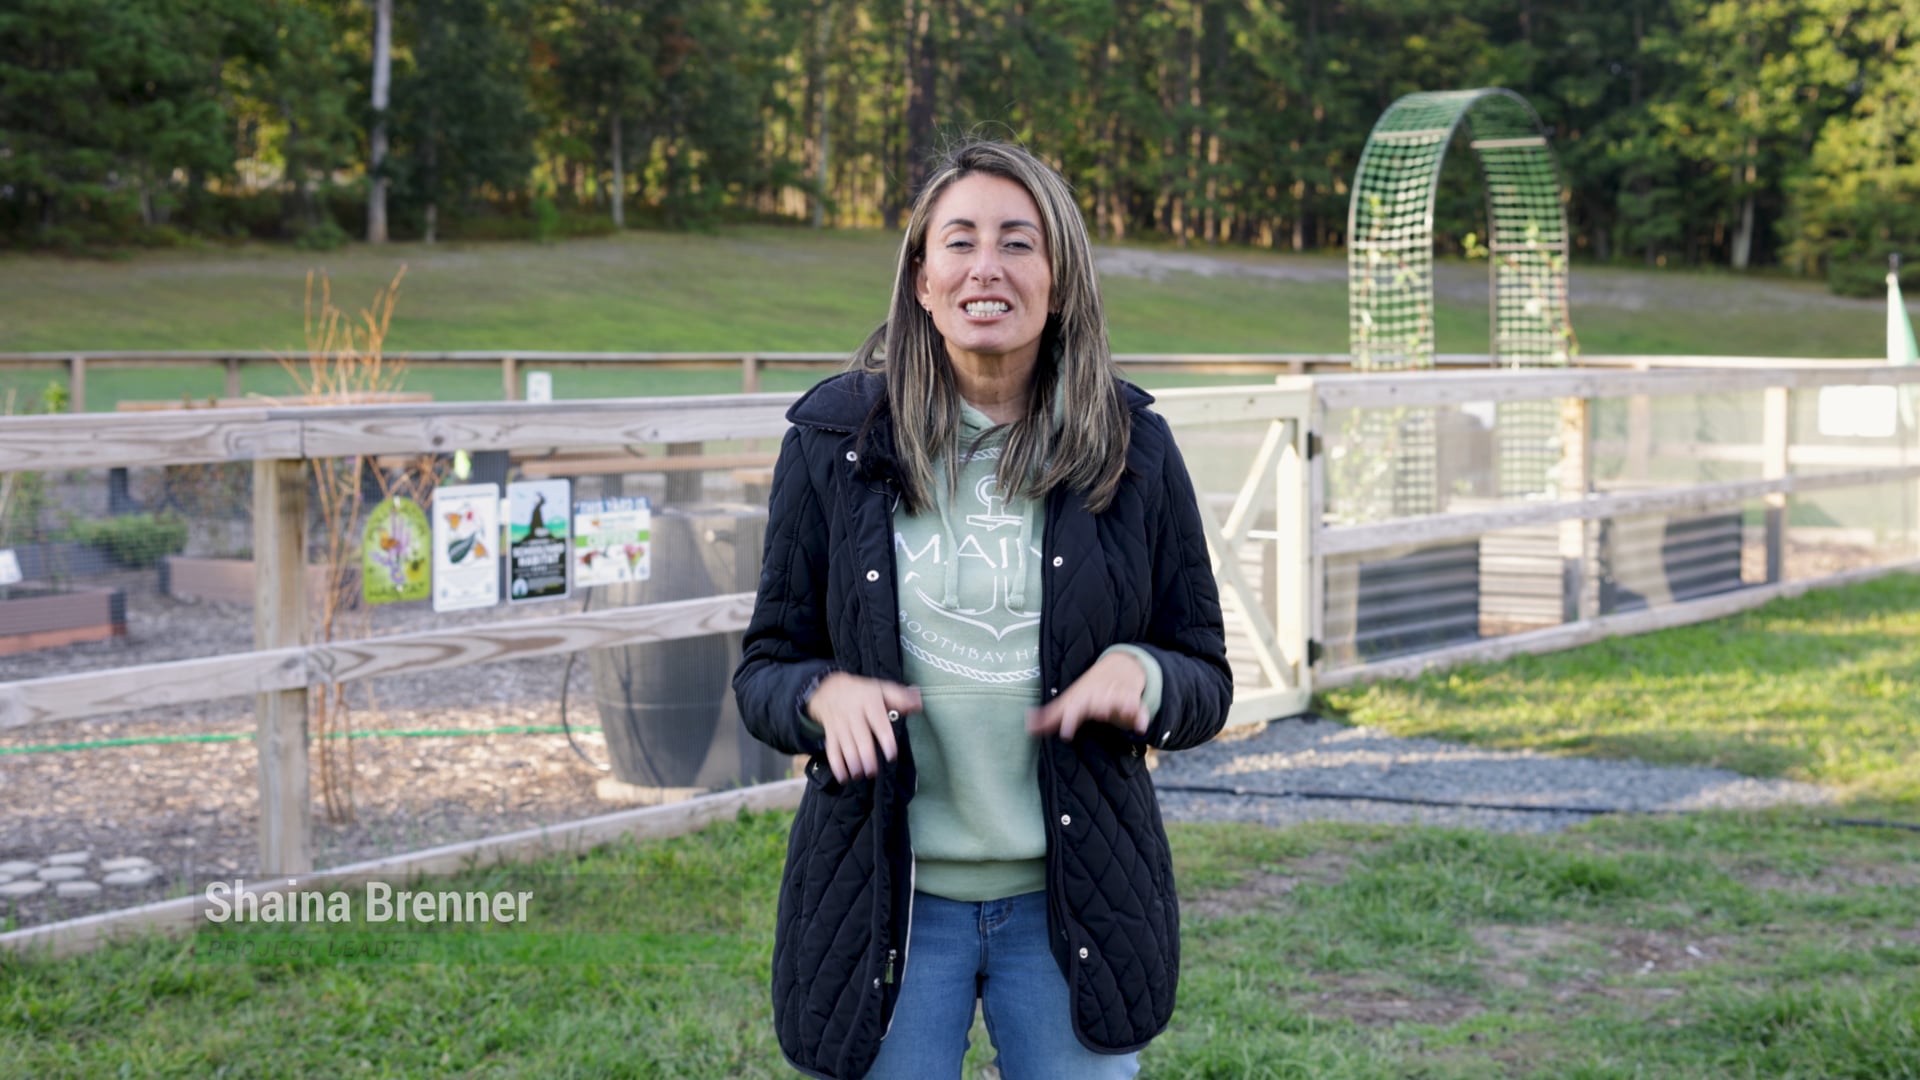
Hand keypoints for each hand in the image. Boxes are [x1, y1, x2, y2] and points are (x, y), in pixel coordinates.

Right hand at [808, 673, 920, 782]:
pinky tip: (844, 777)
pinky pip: (832, 750)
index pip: (879, 723)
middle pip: (860, 738)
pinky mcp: (831, 733)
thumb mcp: (882, 690)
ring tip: (860, 775)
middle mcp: (854, 714)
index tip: (891, 756)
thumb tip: (918, 704)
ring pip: (845, 746)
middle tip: (873, 772)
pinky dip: (837, 766)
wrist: (830, 688)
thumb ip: (901, 698)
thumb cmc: (864, 693)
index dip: (886, 740)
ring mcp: (840, 724)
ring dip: (852, 764)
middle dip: (866, 758)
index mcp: (870, 703)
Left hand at [1027, 651, 1147, 741]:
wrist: (1120, 665)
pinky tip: (1140, 727)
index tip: (1066, 734)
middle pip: (1098, 701)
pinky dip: (1141, 717)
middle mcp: (1100, 694)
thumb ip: (1050, 717)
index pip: (1074, 706)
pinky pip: (1139, 709)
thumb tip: (1029, 728)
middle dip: (1098, 706)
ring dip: (1120, 706)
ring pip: (1120, 700)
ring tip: (1120, 712)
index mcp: (1082, 695)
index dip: (1069, 719)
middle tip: (1098, 713)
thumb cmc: (1089, 689)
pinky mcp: (1134, 701)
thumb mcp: (1069, 699)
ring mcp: (1118, 696)